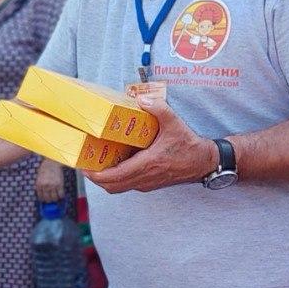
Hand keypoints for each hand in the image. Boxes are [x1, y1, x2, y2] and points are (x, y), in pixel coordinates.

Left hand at [35, 160, 64, 202]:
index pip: (40, 196)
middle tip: (51, 199)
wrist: (52, 163)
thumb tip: (42, 194)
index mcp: (38, 185)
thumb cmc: (45, 169)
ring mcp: (52, 186)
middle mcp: (45, 186)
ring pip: (54, 198)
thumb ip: (40, 185)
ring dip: (55, 199)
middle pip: (47, 199)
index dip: (43, 200)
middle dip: (49, 200)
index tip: (45, 200)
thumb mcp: (38, 178)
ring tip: (56, 197)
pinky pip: (61, 194)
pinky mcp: (59, 184)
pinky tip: (61, 195)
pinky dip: (61, 196)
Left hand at [86, 94, 215, 193]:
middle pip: (111, 186)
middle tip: (84, 163)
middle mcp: (144, 178)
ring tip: (94, 164)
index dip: (96, 174)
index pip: (114, 177)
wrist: (205, 163)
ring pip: (118, 188)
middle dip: (94, 177)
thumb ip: (159, 109)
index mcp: (147, 165)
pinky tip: (113, 163)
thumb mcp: (175, 123)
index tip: (83, 166)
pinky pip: (126, 185)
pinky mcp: (149, 184)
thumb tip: (142, 99)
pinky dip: (116, 179)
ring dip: (104, 179)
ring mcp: (147, 183)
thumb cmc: (190, 145)